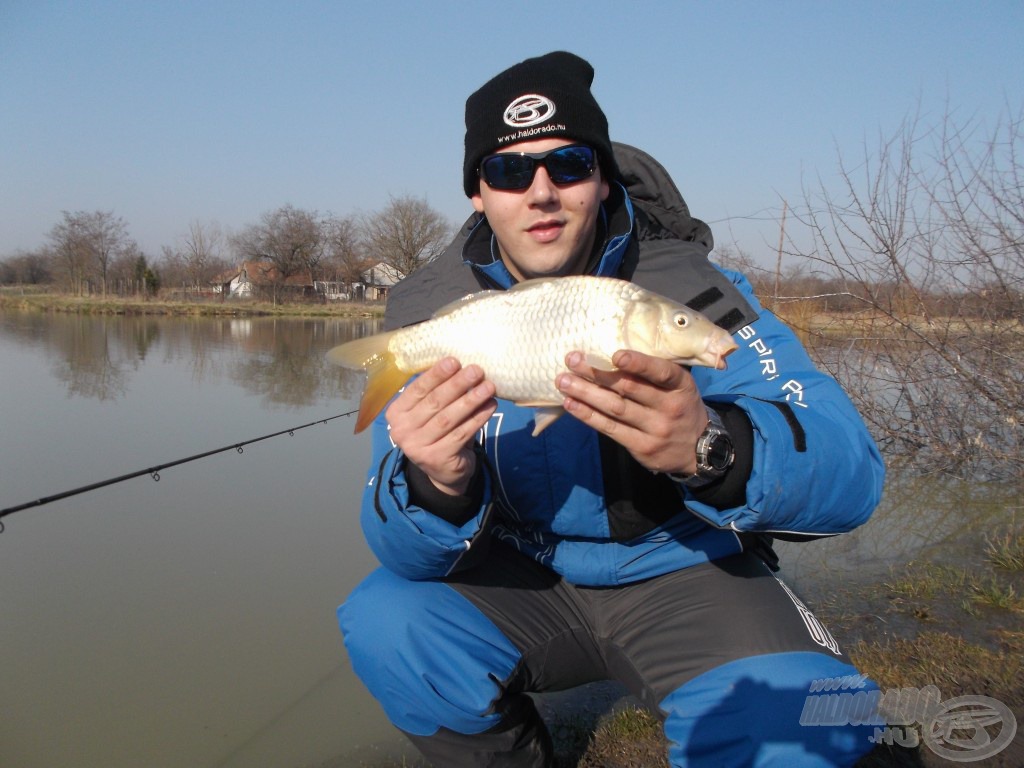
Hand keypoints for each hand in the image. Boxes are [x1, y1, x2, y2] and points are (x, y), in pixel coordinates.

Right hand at [385, 357, 496, 495]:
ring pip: (448, 418)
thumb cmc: (438, 432)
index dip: (436, 374)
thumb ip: (438, 392)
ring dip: (471, 400)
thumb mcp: (431, 412)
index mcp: (396, 413)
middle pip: (434, 402)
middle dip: (457, 384)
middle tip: (476, 370)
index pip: (417, 389)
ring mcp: (417, 447)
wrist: (443, 471)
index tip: (455, 361)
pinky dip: (477, 419)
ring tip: (488, 387)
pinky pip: (460, 434)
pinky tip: (489, 407)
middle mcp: (402, 430)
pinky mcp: (436, 459)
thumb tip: (462, 365)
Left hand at [556, 350, 707, 475]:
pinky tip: (571, 404)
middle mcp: (670, 407)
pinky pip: (610, 429)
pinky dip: (588, 415)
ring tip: (562, 381)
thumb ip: (655, 372)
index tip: (615, 354)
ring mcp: (656, 429)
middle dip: (598, 372)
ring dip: (586, 393)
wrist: (698, 449)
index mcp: (680, 385)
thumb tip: (611, 352)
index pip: (661, 372)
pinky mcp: (642, 447)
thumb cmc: (679, 406)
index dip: (639, 363)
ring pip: (615, 408)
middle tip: (572, 359)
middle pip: (629, 388)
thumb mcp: (679, 386)